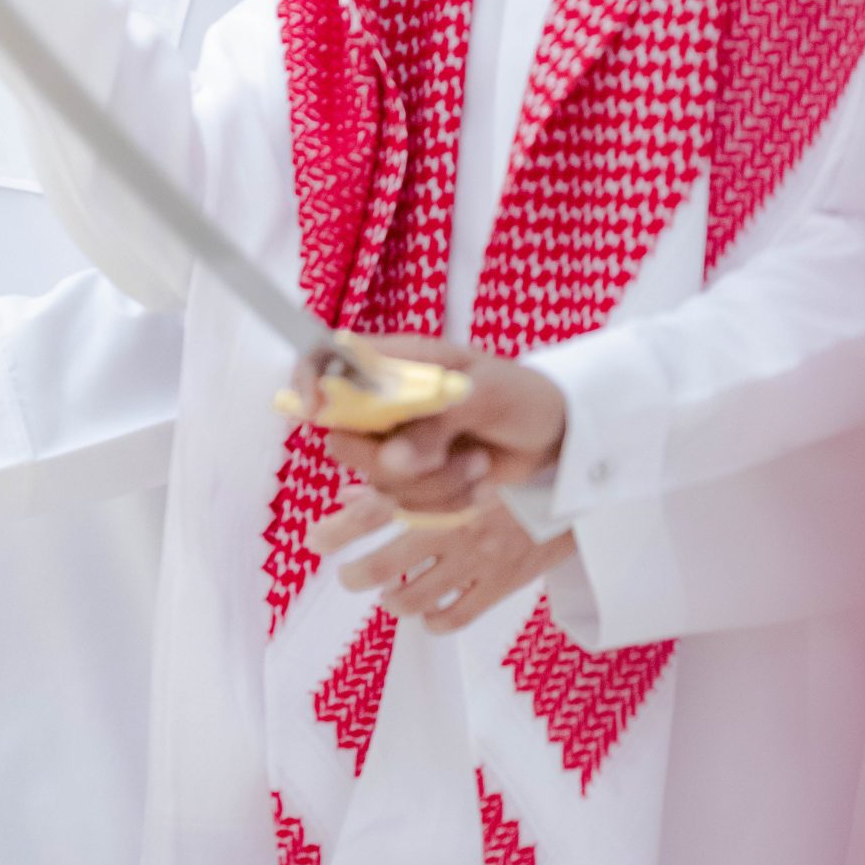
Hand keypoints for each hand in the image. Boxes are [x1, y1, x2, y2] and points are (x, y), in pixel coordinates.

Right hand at [293, 334, 566, 516]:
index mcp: (397, 362)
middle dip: (390, 463)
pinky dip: (445, 503)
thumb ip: (436, 422)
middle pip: (343, 438)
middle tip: (442, 457)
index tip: (314, 410)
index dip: (308, 380)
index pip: (327, 359)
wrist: (556, 434)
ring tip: (476, 464)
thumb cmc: (522, 395)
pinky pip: (407, 505)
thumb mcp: (486, 396)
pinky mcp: (416, 480)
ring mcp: (399, 443)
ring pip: (378, 481)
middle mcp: (387, 402)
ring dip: (432, 486)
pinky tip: (477, 483)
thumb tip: (392, 460)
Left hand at [312, 484, 575, 633]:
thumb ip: (400, 480)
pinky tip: (427, 612)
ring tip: (388, 594)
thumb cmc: (505, 469)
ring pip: (413, 597)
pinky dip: (431, 620)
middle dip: (356, 574)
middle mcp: (451, 526)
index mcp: (438, 490)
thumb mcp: (455, 463)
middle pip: (384, 565)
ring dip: (392, 599)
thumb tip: (346, 494)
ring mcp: (476, 560)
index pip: (375, 511)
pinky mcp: (500, 584)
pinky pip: (453, 617)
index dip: (338, 529)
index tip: (313, 541)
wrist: (572, 489)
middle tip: (349, 575)